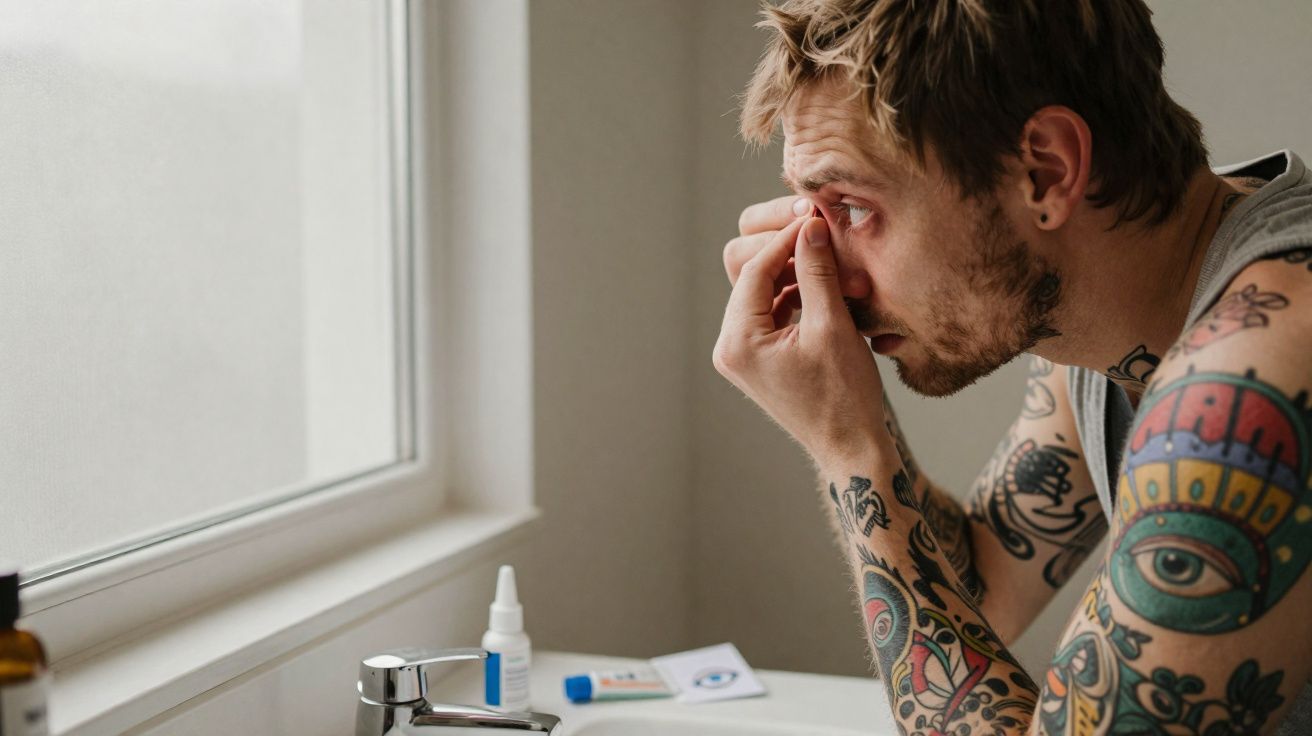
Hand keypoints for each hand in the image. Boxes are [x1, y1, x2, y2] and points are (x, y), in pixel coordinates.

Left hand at [713, 214, 888, 468]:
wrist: (851, 446)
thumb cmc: (845, 395)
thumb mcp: (832, 325)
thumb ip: (817, 271)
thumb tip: (809, 225)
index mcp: (738, 342)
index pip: (756, 270)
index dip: (788, 240)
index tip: (817, 217)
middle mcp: (729, 348)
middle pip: (752, 279)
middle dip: (789, 255)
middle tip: (821, 233)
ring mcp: (741, 355)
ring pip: (762, 293)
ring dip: (795, 275)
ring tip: (831, 260)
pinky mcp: (759, 358)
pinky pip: (771, 313)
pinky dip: (795, 297)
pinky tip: (825, 285)